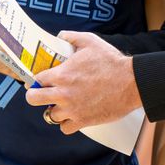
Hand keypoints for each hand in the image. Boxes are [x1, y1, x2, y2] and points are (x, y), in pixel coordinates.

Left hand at [25, 31, 141, 133]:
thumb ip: (71, 36)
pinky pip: (65, 128)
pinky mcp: (83, 121)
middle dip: (35, 95)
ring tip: (62, 104)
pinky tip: (73, 115)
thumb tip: (60, 36)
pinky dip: (67, 123)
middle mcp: (63, 94)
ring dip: (54, 110)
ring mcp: (72, 109)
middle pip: (33, 99)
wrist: (131, 82)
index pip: (36, 79)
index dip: (37, 79)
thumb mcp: (90, 41)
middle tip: (43, 93)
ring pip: (49, 115)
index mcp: (61, 74)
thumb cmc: (111, 61)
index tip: (41, 80)